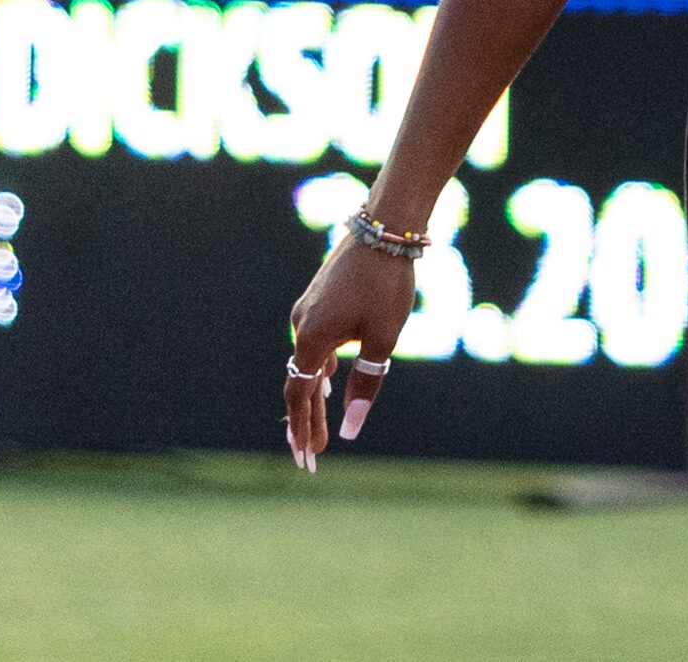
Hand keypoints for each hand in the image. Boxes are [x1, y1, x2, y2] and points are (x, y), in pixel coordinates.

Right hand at [282, 238, 413, 471]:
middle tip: (310, 458)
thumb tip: (350, 431)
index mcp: (313, 338)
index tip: (306, 459)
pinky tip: (327, 383)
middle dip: (305, 422)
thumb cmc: (387, 284)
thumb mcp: (383, 339)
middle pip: (300, 383)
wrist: (384, 228)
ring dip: (313, 397)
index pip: (301, 395)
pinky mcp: (318, 300)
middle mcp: (302, 324)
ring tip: (316, 431)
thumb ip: (366, 385)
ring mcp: (307, 310)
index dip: (303, 429)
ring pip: (307, 363)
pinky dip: (320, 371)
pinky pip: (314, 344)